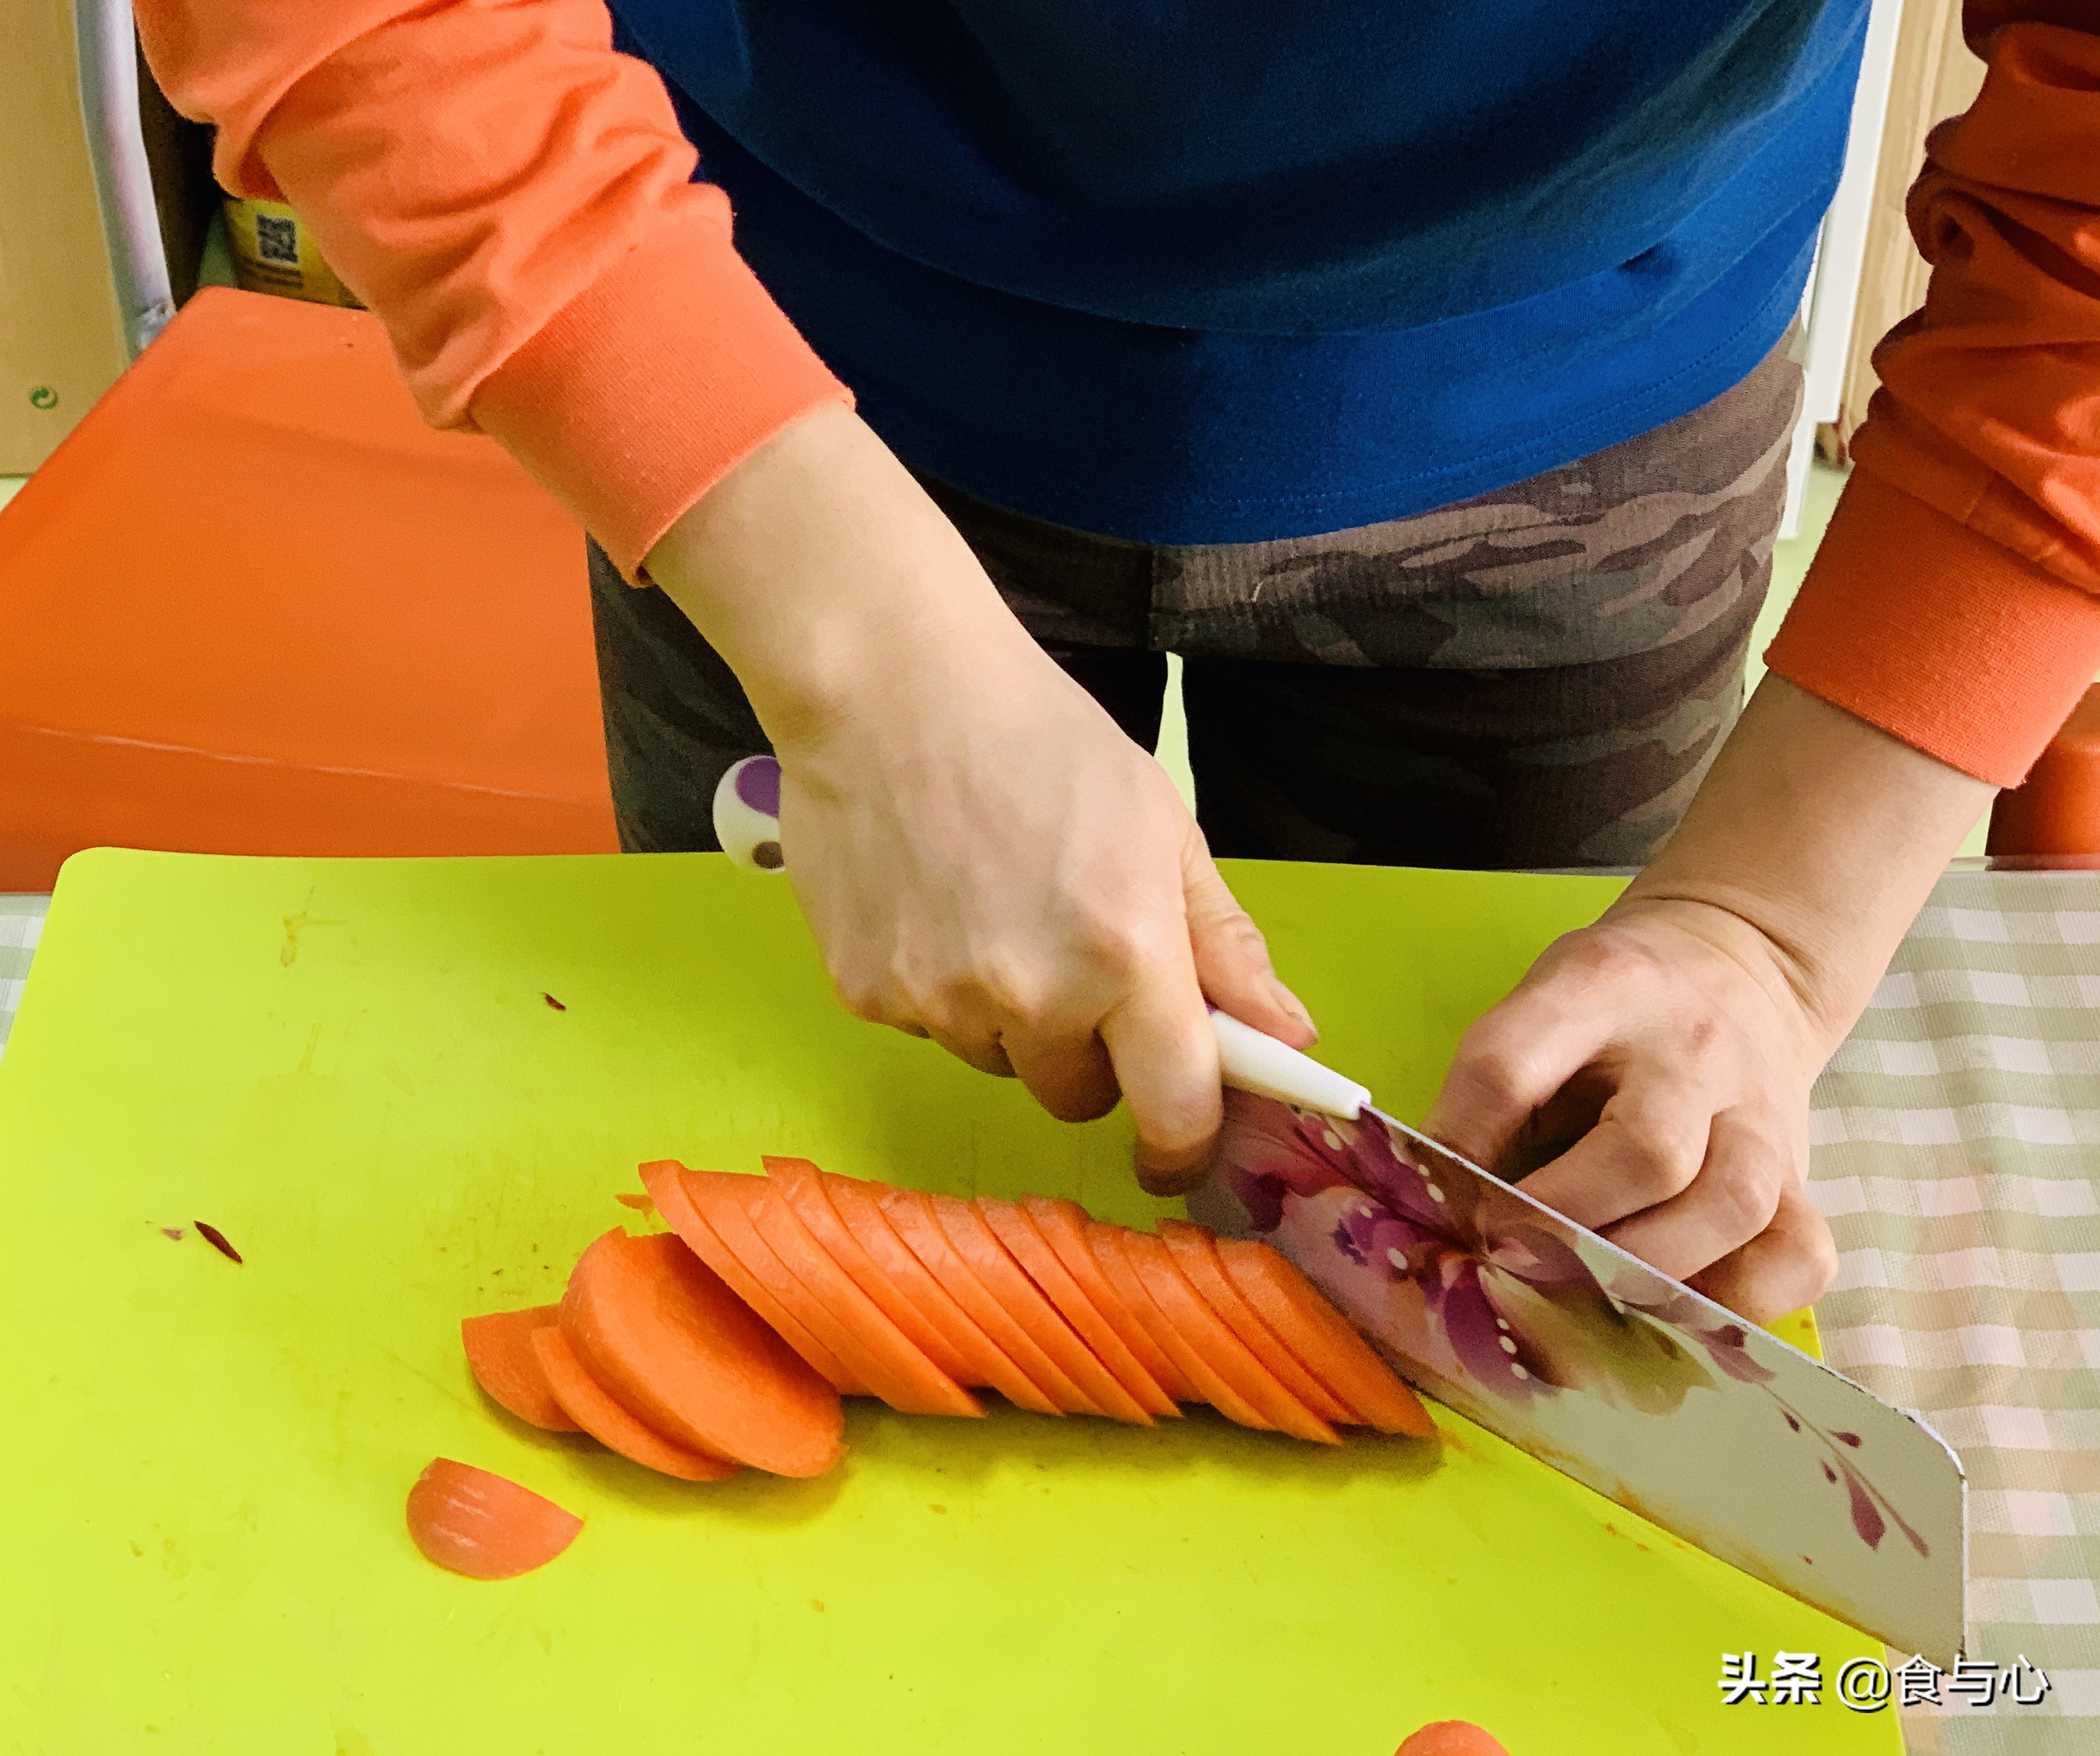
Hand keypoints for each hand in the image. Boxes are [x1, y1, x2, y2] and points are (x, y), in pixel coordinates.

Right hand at [644, 407, 1315, 1188]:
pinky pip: (927, 1028)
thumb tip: (1287, 1034)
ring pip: (999, 1062)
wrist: (888, 687)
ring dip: (1011, 1020)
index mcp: (1127, 954)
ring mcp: (942, 1003)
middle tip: (1075, 962)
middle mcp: (1034, 997)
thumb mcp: (1161, 825)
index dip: (1187, 1144)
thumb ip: (1224, 944)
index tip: (1182, 1148)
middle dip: (1091, 1052)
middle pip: (1079, 1095)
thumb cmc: (1038, 737)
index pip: (1175, 1109)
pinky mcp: (868, 995)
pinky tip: (933, 902)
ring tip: (993, 910)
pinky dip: (938, 988)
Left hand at [1422, 897, 1834, 1321]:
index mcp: (1598, 989)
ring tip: (1587, 1287)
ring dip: (1648, 1268)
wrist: (1741, 963)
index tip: (1438, 1200)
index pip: (1511, 1067)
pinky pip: (1798, 1254)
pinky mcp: (1803, 1173)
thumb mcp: (1537, 1011)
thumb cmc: (1609, 1011)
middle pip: (1646, 1151)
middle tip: (1509, 1256)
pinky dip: (1739, 1299)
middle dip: (1563, 1224)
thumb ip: (1490, 1094)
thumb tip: (1429, 1206)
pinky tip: (1677, 1303)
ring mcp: (1759, 1112)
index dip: (1461, 1146)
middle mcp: (1691, 1049)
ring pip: (1732, 1205)